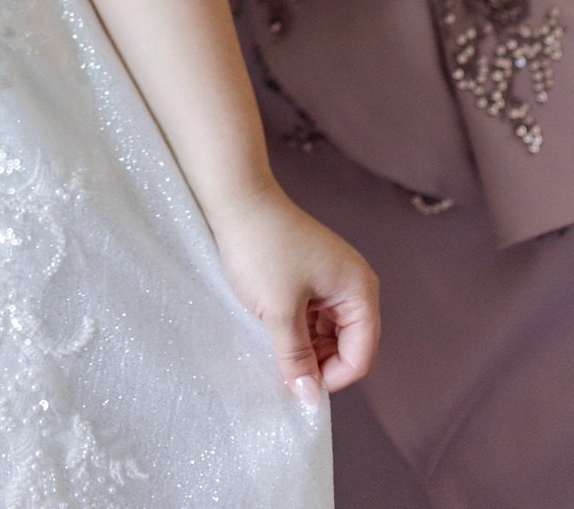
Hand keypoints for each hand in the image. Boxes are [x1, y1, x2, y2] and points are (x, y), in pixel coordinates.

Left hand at [209, 180, 378, 400]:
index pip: (361, 354)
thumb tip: (310, 399)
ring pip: (328, 331)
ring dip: (305, 344)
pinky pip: (314, 314)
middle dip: (319, 360)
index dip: (332, 376)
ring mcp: (332, 277)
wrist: (235, 198)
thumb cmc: (261, 249)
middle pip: (349, 344)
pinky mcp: (311, 273)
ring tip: (274, 341)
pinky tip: (272, 325)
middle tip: (283, 364)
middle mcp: (354, 283)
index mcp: (359, 290)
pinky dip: (297, 326)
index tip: (297, 383)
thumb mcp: (278, 311)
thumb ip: (296, 357)